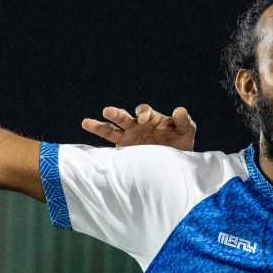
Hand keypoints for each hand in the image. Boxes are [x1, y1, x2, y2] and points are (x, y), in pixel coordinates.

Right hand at [82, 104, 196, 149]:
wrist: (175, 162)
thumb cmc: (181, 143)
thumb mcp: (186, 132)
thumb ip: (184, 121)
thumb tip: (180, 109)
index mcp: (151, 119)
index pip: (144, 111)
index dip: (142, 113)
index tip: (143, 119)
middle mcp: (136, 126)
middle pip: (123, 117)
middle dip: (115, 114)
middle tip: (107, 111)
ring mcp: (128, 139)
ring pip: (111, 130)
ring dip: (99, 126)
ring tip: (86, 122)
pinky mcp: (123, 152)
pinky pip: (110, 151)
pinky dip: (100, 152)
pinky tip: (92, 153)